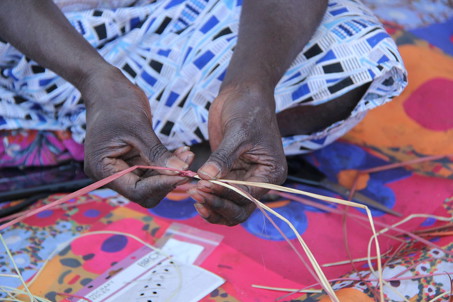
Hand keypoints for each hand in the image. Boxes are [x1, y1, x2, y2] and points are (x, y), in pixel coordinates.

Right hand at [81, 66, 193, 206]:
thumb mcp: (139, 128)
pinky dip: (167, 163)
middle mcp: (109, 173)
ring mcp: (121, 167)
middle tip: (188, 166)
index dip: (161, 186)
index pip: (136, 191)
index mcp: (103, 168)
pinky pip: (152, 169)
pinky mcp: (132, 160)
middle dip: (167, 180)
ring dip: (171, 171)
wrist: (107, 86)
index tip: (183, 175)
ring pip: (151, 181)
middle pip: (144, 192)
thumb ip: (158, 152)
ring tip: (188, 155)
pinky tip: (183, 153)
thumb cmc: (117, 102)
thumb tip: (180, 172)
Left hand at [189, 86, 286, 224]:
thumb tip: (205, 178)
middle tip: (195, 193)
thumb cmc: (248, 108)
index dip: (224, 194)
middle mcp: (260, 180)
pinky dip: (209, 197)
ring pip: (229, 206)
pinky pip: (220, 193)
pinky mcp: (231, 173)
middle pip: (240, 209)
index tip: (202, 186)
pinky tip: (194, 193)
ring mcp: (245, 178)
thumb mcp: (237, 132)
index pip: (247, 196)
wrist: (243, 93)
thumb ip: (222, 157)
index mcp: (270, 173)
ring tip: (192, 195)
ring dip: (212, 205)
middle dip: (218, 204)